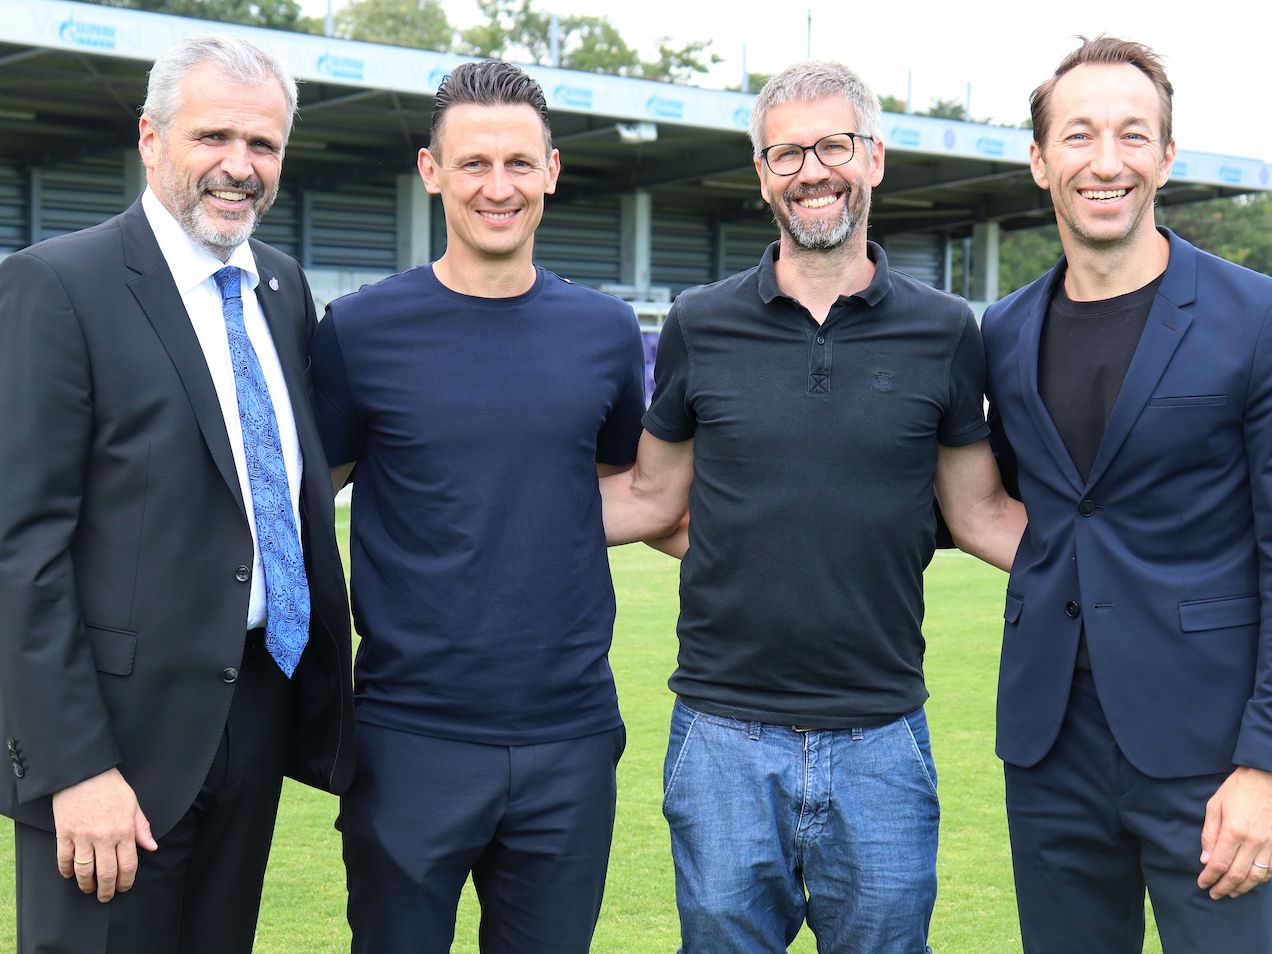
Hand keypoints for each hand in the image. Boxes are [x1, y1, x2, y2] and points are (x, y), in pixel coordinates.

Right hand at [51, 768, 158, 901]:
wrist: (83, 772)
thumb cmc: (111, 786)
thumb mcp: (133, 804)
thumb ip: (142, 828)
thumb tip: (152, 847)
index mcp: (124, 830)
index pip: (127, 865)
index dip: (126, 881)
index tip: (124, 888)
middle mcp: (104, 837)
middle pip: (105, 874)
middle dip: (106, 890)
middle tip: (106, 897)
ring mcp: (82, 837)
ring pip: (84, 871)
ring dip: (86, 885)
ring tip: (89, 890)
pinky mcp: (63, 834)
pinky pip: (64, 859)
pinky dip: (66, 871)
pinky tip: (70, 875)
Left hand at [1198, 766, 1271, 898]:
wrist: (1265, 779)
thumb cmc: (1237, 790)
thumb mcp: (1214, 806)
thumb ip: (1209, 834)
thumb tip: (1205, 859)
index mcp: (1233, 831)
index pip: (1219, 863)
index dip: (1209, 877)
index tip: (1202, 883)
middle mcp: (1253, 842)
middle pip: (1237, 875)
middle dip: (1223, 888)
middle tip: (1214, 894)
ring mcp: (1269, 845)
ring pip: (1256, 877)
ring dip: (1242, 888)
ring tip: (1231, 893)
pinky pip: (1270, 870)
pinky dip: (1260, 880)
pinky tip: (1250, 882)